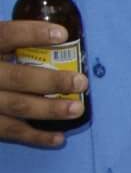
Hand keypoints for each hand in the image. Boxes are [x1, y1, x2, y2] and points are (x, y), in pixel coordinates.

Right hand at [1, 20, 86, 147]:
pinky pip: (10, 131)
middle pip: (17, 77)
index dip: (32, 33)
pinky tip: (59, 138)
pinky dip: (36, 137)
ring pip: (17, 106)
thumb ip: (8, 40)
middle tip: (81, 82)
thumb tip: (56, 36)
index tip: (62, 34)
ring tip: (77, 109)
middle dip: (52, 81)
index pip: (4, 35)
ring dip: (50, 109)